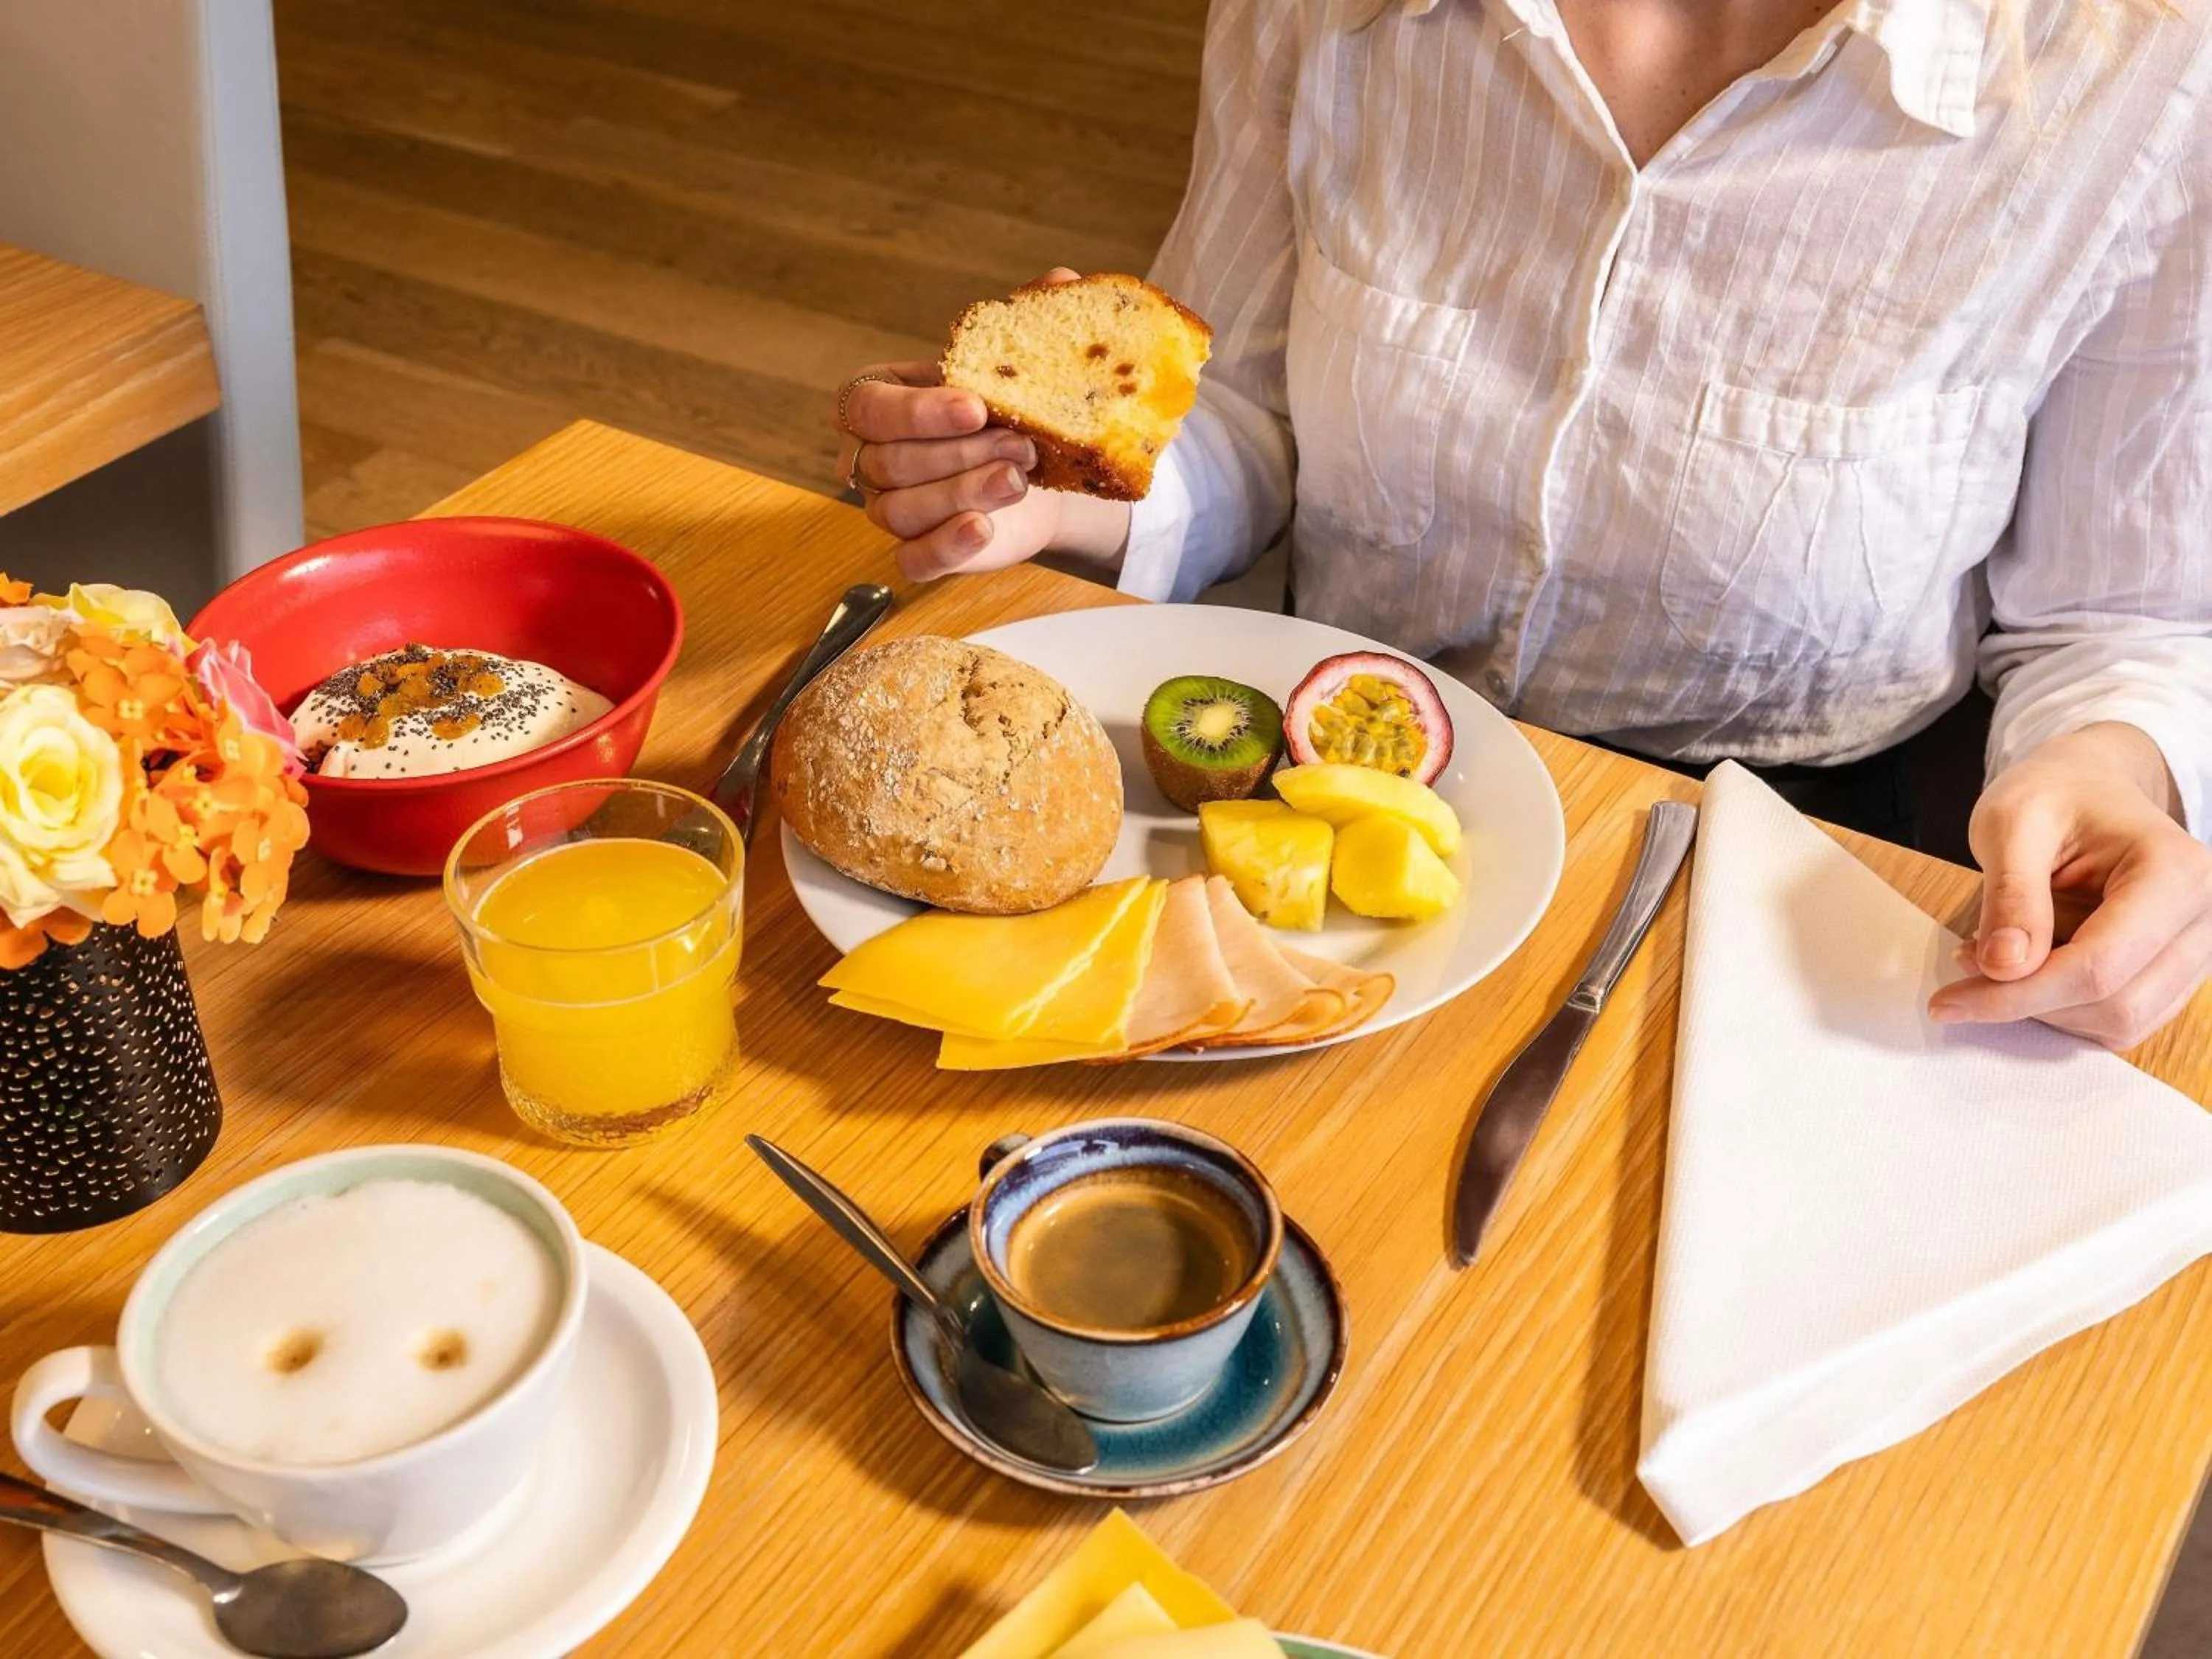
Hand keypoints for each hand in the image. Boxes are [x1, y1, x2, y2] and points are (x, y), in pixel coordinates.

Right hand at [833, 269, 1129, 582]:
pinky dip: (946, 545)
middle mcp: (871, 456)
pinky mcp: (918, 551)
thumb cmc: (1011, 408)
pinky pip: (912, 558)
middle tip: (1021, 446)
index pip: (867, 407)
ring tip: (1018, 478)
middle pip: (890, 461)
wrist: (1043, 471)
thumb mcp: (1016, 364)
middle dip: (959, 453)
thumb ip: (1028, 321)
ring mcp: (890, 508)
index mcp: (877, 399)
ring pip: (901, 509)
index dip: (918, 411)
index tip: (977, 406)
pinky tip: (983, 527)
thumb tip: (1063, 279)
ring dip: (965, 491)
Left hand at [1929, 724, 2211, 1048]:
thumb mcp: (2011, 823)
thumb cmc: (2053, 795)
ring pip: (2118, 1022)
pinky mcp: (2175, 973)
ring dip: (2044, 1006)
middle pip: (2114, 1004)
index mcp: (2175, 872)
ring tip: (1997, 951)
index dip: (2017, 995)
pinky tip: (2031, 962)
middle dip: (2027, 1001)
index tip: (1948, 1002)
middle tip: (1965, 962)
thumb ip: (2011, 894)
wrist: (2090, 786)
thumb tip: (2004, 967)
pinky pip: (2119, 1019)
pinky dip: (2063, 1006)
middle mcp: (2203, 917)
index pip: (2099, 965)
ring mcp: (2196, 950)